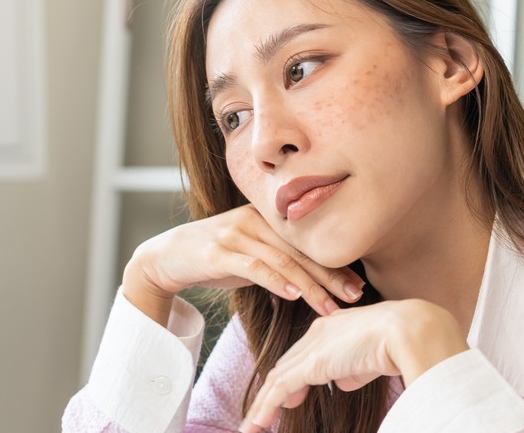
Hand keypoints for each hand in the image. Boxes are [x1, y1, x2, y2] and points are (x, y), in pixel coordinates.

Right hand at [122, 204, 365, 324]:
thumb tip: (314, 284)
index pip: (307, 242)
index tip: (356, 284)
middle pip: (300, 250)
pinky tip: (293, 296)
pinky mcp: (218, 251)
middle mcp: (254, 220)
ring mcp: (235, 234)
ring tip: (329, 306)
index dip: (334, 263)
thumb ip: (279, 262)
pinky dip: (275, 281)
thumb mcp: (250, 256)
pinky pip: (253, 266)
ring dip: (309, 286)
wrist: (167, 255)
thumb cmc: (215, 257)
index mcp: (266, 217)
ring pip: (282, 260)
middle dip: (330, 275)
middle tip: (354, 296)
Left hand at [238, 299, 468, 431]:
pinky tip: (258, 423)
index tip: (287, 397)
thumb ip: (354, 368)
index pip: (304, 354)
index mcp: (333, 326)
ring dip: (263, 404)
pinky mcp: (312, 363)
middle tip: (260, 415)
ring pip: (278, 378)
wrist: (408, 330)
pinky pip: (281, 388)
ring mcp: (313, 347)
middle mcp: (318, 332)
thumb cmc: (401, 341)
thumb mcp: (372, 357)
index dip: (292, 376)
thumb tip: (342, 382)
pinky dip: (267, 407)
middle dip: (272, 391)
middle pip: (286, 365)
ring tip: (252, 426)